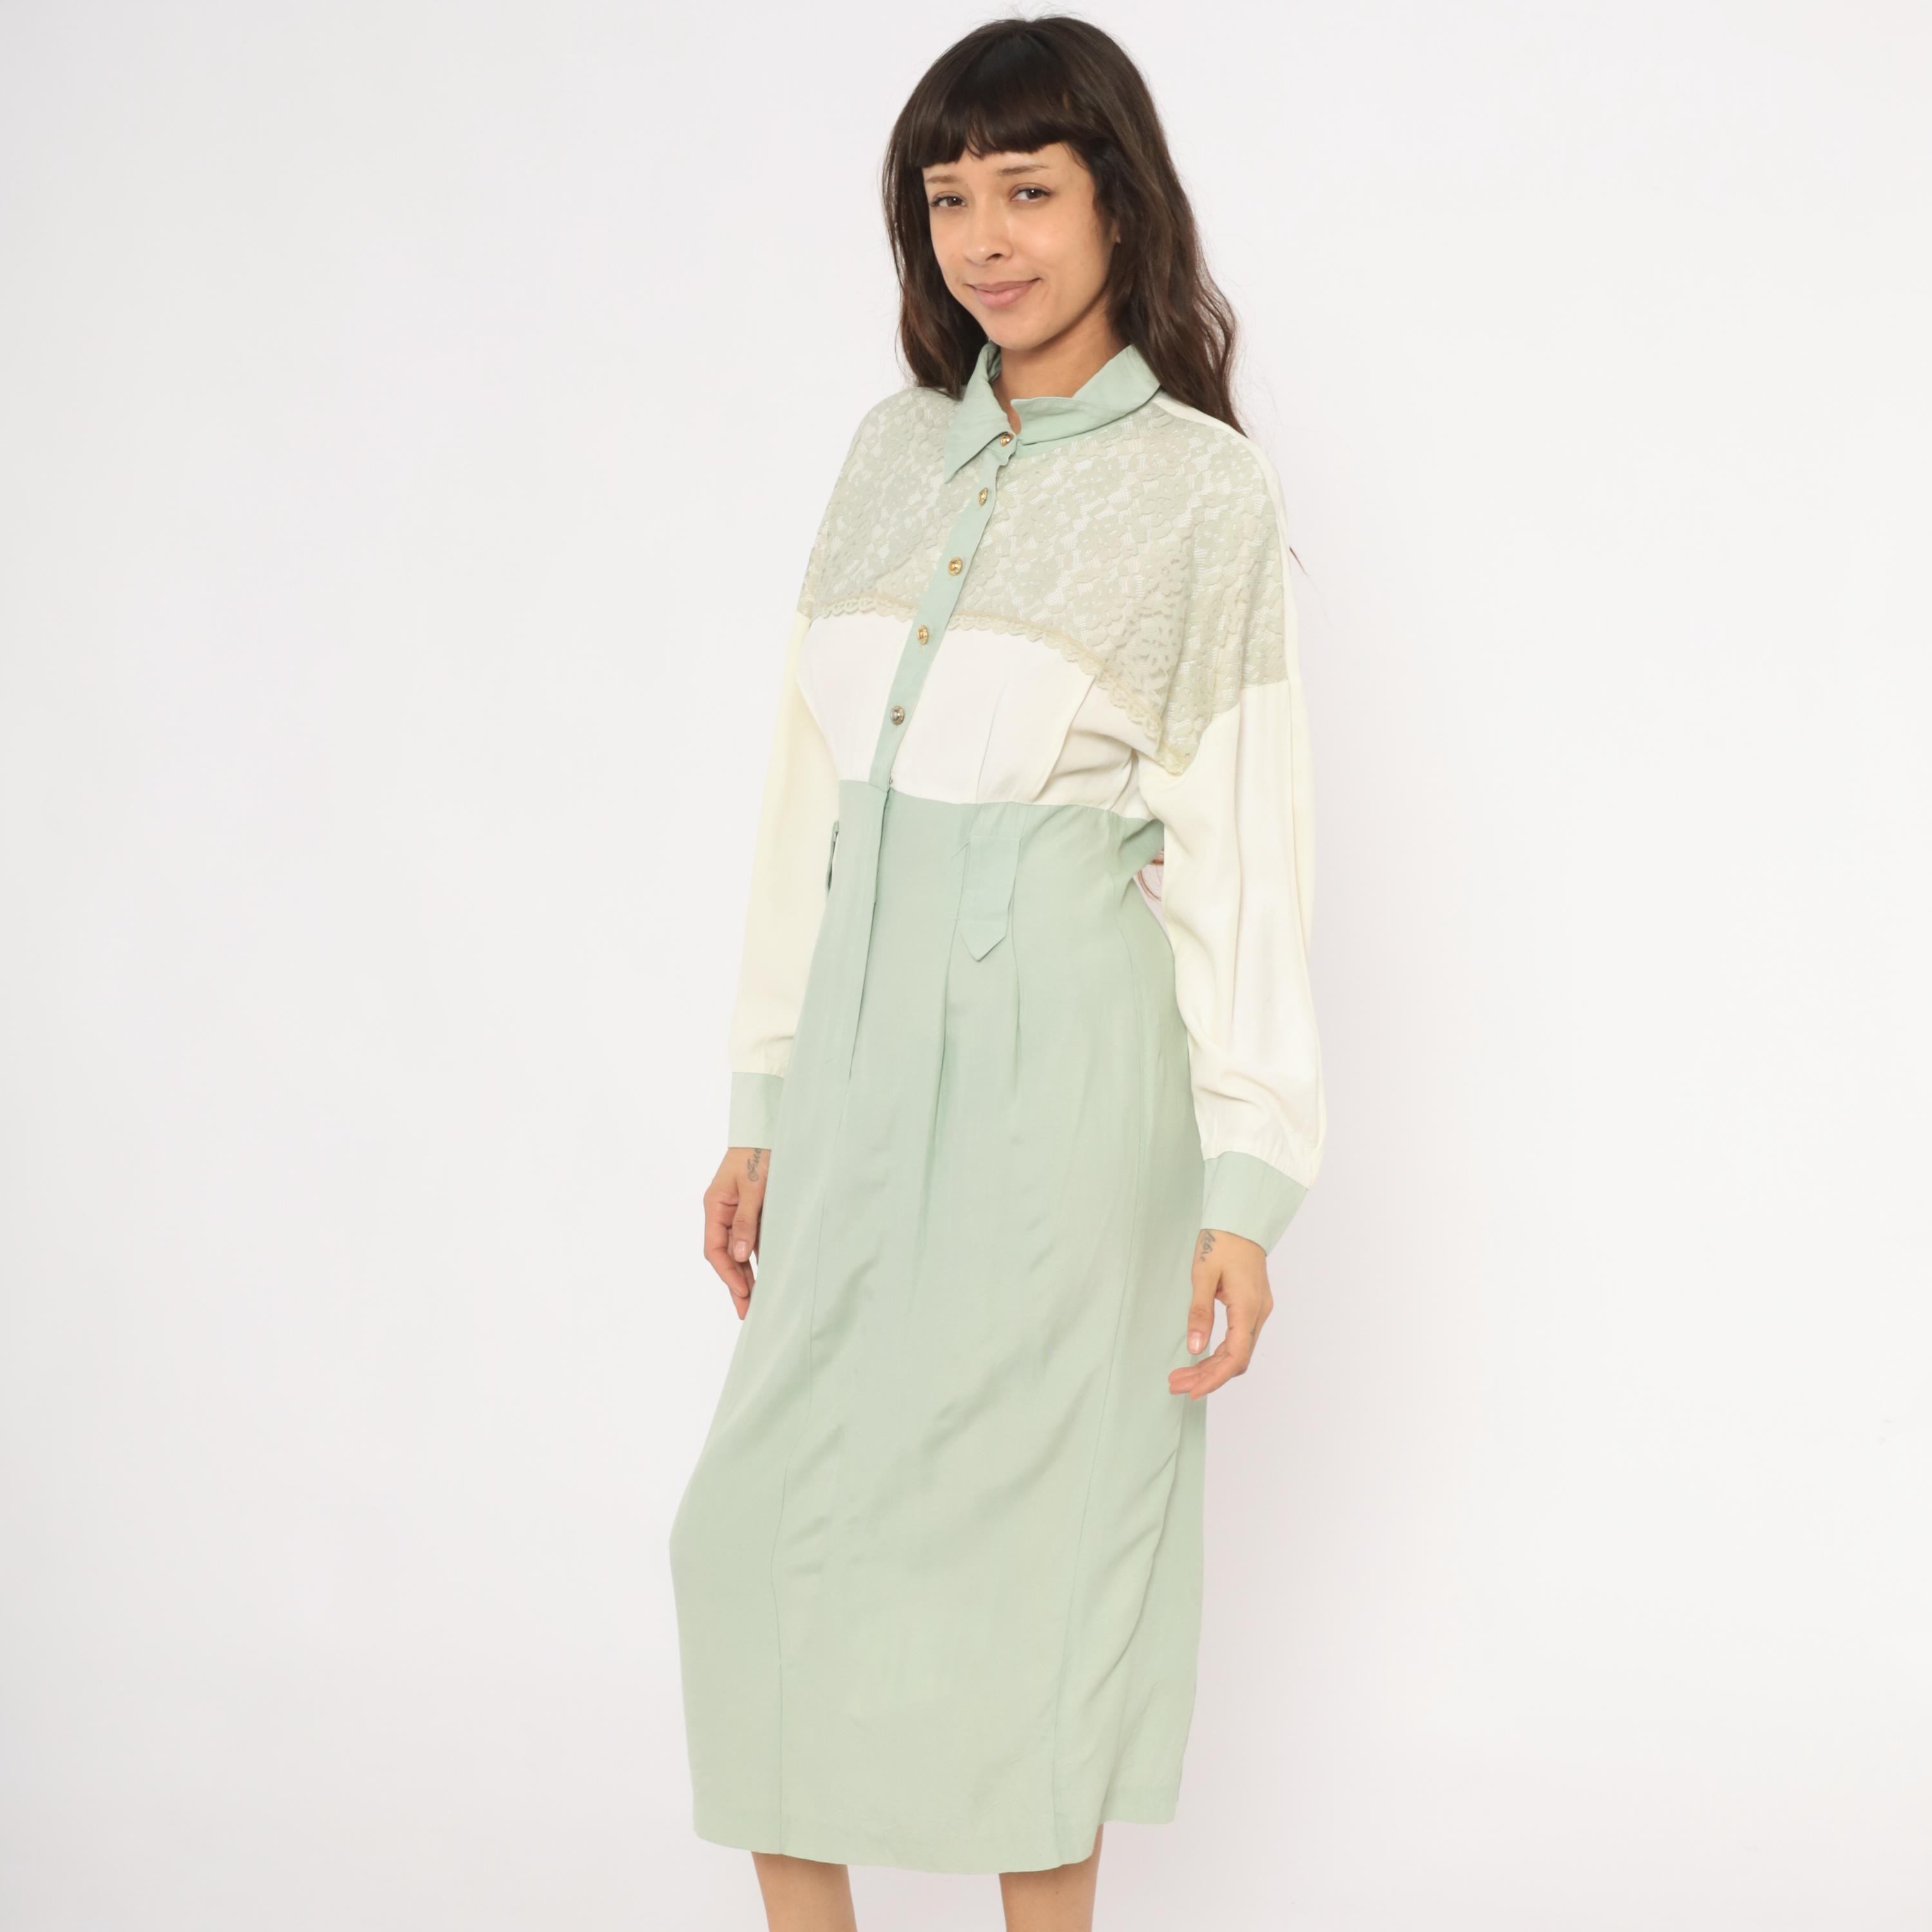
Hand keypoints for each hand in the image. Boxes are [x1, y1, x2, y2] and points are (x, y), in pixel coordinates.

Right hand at [703, 1145, 768, 1318]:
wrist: (771, 1132)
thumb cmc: (759, 1154)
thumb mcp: (754, 1187)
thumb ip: (746, 1220)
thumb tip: (739, 1255)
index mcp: (715, 1206)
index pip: (714, 1248)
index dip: (727, 1273)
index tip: (742, 1292)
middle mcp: (724, 1212)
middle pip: (725, 1255)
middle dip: (735, 1283)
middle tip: (746, 1310)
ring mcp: (739, 1213)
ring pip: (740, 1251)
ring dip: (747, 1274)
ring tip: (756, 1300)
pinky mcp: (755, 1211)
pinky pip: (754, 1240)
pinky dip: (759, 1258)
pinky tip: (767, 1275)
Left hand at [1168, 1227, 1273, 1399]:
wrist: (1241, 1221)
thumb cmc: (1221, 1242)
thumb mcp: (1203, 1274)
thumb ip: (1199, 1312)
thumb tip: (1195, 1348)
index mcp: (1248, 1307)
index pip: (1236, 1356)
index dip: (1215, 1378)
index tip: (1193, 1391)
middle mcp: (1258, 1314)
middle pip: (1236, 1359)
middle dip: (1207, 1376)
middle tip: (1176, 1384)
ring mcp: (1258, 1311)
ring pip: (1237, 1351)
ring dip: (1211, 1366)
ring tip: (1181, 1376)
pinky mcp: (1252, 1307)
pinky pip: (1238, 1339)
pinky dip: (1219, 1352)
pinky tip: (1199, 1358)